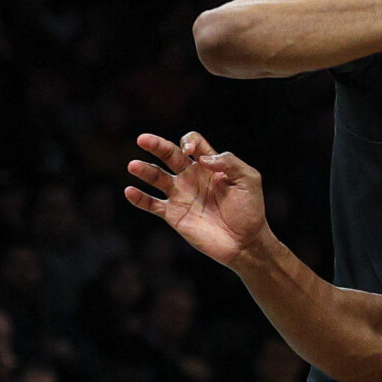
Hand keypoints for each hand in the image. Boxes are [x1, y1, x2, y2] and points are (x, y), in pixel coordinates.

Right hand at [125, 132, 269, 265]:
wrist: (245, 243)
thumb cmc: (250, 210)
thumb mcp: (248, 179)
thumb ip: (229, 162)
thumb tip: (202, 159)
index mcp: (209, 165)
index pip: (193, 143)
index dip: (189, 142)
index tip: (191, 152)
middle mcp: (192, 177)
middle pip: (169, 154)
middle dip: (156, 145)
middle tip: (143, 139)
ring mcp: (181, 195)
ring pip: (157, 177)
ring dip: (144, 170)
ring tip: (133, 166)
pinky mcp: (174, 215)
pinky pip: (152, 204)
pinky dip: (139, 198)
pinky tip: (130, 191)